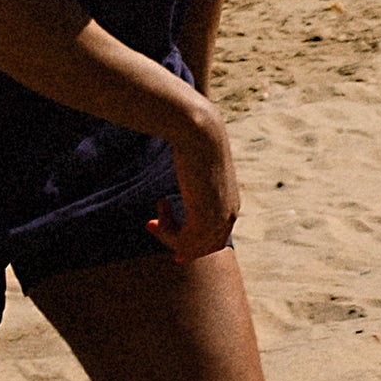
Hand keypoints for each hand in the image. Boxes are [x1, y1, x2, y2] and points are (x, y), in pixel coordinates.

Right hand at [147, 105, 239, 262]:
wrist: (200, 133)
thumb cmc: (198, 144)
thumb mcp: (199, 167)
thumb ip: (196, 180)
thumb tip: (187, 178)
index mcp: (231, 205)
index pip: (213, 239)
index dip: (191, 242)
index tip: (168, 231)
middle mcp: (229, 215)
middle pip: (203, 247)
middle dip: (175, 241)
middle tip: (149, 224)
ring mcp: (219, 219)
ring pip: (190, 247)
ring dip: (167, 234)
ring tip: (153, 214)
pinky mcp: (205, 219)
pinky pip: (182, 241)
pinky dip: (166, 231)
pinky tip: (161, 202)